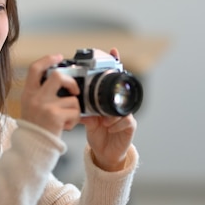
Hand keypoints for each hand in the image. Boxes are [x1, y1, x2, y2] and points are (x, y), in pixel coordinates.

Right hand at [20, 54, 81, 136]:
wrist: (32, 147)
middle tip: (73, 90)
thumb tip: (60, 78)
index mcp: (28, 93)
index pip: (35, 69)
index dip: (47, 59)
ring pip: (72, 99)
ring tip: (66, 118)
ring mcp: (45, 106)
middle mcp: (35, 97)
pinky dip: (75, 120)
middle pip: (57, 76)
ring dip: (74, 109)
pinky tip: (66, 126)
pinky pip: (75, 112)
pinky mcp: (55, 117)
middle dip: (70, 81)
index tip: (58, 57)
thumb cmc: (35, 127)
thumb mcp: (30, 106)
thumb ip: (40, 92)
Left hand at [81, 48, 136, 170]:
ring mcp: (126, 114)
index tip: (113, 50)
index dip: (114, 65)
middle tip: (110, 88)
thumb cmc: (97, 134)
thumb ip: (83, 109)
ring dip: (110, 114)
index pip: (112, 80)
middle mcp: (118, 105)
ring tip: (103, 121)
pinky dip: (114, 124)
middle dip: (116, 88)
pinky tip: (108, 128)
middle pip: (120, 90)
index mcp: (107, 101)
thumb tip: (73, 101)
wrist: (104, 154)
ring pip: (121, 107)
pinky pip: (125, 120)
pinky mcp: (130, 125)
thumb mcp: (87, 119)